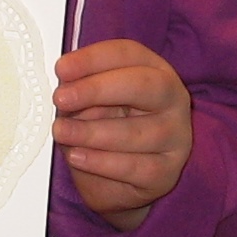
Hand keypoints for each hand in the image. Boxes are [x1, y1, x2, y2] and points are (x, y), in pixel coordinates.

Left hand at [52, 40, 191, 230]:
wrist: (119, 182)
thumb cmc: (107, 129)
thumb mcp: (92, 104)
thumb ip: (81, 91)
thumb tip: (63, 86)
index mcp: (155, 71)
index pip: (129, 54)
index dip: (93, 59)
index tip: (61, 68)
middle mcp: (172, 100)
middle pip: (143, 85)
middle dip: (97, 89)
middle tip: (61, 98)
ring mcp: (175, 137)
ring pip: (135, 132)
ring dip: (90, 132)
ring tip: (61, 132)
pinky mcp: (167, 173)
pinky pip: (133, 166)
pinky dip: (100, 162)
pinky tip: (77, 156)